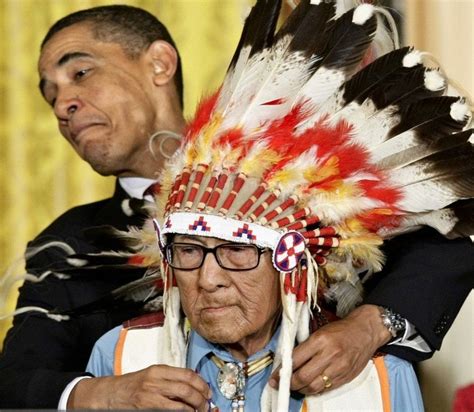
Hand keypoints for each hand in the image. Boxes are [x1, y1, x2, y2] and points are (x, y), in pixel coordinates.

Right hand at [68, 365, 211, 409]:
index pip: (187, 374)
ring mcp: (149, 397)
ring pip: (180, 403)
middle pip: (186, 389)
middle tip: (205, 405)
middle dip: (200, 399)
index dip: (202, 384)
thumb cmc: (132, 385)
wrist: (109, 394)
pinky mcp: (146, 409)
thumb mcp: (152, 375)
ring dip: (193, 409)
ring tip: (197, 411)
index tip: (207, 392)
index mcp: (159, 370)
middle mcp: (155, 381)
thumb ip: (170, 378)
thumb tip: (194, 384)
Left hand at [269, 304, 390, 394]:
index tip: (275, 376)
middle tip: (281, 384)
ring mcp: (339, 368)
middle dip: (289, 384)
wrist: (365, 331)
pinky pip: (326, 389)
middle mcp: (329, 355)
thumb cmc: (341, 329)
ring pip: (314, 387)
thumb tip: (289, 361)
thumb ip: (306, 346)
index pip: (296, 359)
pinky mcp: (346, 377)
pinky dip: (315, 390)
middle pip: (303, 377)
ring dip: (301, 389)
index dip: (282, 371)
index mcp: (320, 340)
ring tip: (294, 387)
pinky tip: (309, 387)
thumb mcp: (320, 331)